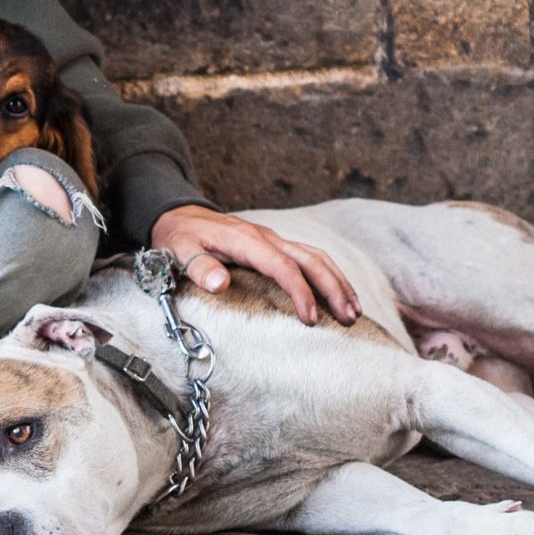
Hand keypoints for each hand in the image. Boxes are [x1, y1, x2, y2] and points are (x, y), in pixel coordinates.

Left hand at [149, 204, 359, 325]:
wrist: (179, 214)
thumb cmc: (180, 236)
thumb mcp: (180, 250)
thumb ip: (199, 266)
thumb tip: (219, 284)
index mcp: (245, 240)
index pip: (281, 266)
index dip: (299, 292)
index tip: (309, 320)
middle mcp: (266, 237)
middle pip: (310, 259)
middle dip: (333, 289)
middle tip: (349, 320)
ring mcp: (273, 240)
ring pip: (316, 256)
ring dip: (337, 282)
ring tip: (354, 312)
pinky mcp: (275, 246)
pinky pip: (309, 258)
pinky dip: (329, 276)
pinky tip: (339, 295)